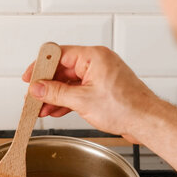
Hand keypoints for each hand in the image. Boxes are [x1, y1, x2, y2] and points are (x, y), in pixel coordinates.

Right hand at [22, 45, 157, 142]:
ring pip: (70, 82)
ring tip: (41, 109)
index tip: (29, 79)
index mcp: (93, 56)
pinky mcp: (103, 89)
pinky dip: (67, 100)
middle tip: (33, 99)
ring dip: (55, 96)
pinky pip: (79, 90)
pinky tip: (56, 110)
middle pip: (63, 69)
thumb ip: (56, 93)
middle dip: (46, 86)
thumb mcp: (82, 100)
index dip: (40, 66)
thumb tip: (37, 88)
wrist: (147, 122)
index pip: (58, 54)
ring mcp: (101, 76)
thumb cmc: (126, 107)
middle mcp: (97, 62)